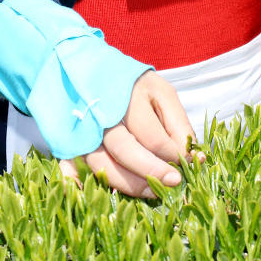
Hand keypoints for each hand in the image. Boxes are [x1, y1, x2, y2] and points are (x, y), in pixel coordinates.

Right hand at [59, 71, 200, 200]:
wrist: (87, 67)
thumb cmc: (132, 85)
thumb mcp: (162, 93)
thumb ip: (178, 124)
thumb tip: (193, 159)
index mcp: (128, 96)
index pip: (153, 136)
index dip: (173, 155)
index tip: (187, 164)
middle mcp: (102, 113)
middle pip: (125, 150)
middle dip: (152, 172)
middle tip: (174, 183)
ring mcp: (82, 129)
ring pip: (101, 164)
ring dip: (127, 185)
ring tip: (151, 192)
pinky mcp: (69, 140)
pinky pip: (66, 164)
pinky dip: (72, 181)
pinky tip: (85, 193)